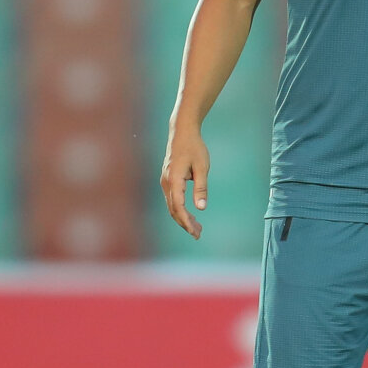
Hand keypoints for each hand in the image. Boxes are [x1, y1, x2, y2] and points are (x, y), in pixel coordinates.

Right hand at [160, 125, 209, 239]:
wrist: (182, 132)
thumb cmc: (194, 147)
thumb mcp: (202, 167)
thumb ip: (201, 187)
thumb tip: (201, 207)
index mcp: (174, 179)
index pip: (178, 207)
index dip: (186, 221)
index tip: (195, 232)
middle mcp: (166, 182)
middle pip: (173, 209)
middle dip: (185, 224)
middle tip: (198, 235)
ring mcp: (165, 181)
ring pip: (172, 206)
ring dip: (183, 218)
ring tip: (197, 228)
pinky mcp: (168, 180)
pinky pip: (172, 200)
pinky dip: (180, 210)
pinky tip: (190, 215)